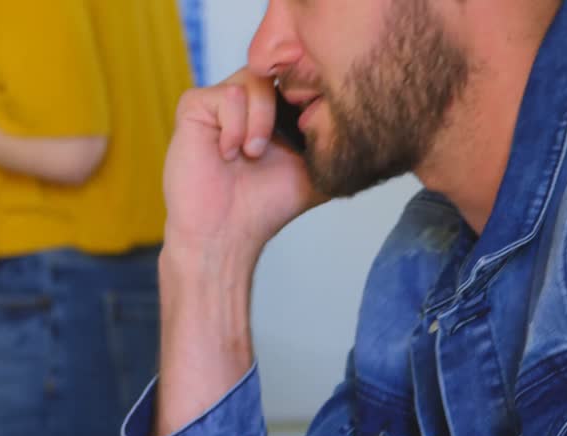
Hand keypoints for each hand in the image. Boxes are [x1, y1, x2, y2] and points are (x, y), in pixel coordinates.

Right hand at [163, 69, 324, 269]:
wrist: (225, 234)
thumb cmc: (263, 207)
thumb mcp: (319, 169)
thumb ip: (339, 142)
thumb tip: (372, 121)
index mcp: (272, 111)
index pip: (297, 77)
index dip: (308, 97)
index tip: (304, 134)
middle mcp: (245, 101)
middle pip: (278, 71)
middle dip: (286, 109)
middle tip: (277, 147)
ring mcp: (218, 102)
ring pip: (254, 80)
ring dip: (261, 122)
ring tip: (251, 155)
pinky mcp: (194, 107)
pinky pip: (229, 95)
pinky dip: (236, 127)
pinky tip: (227, 154)